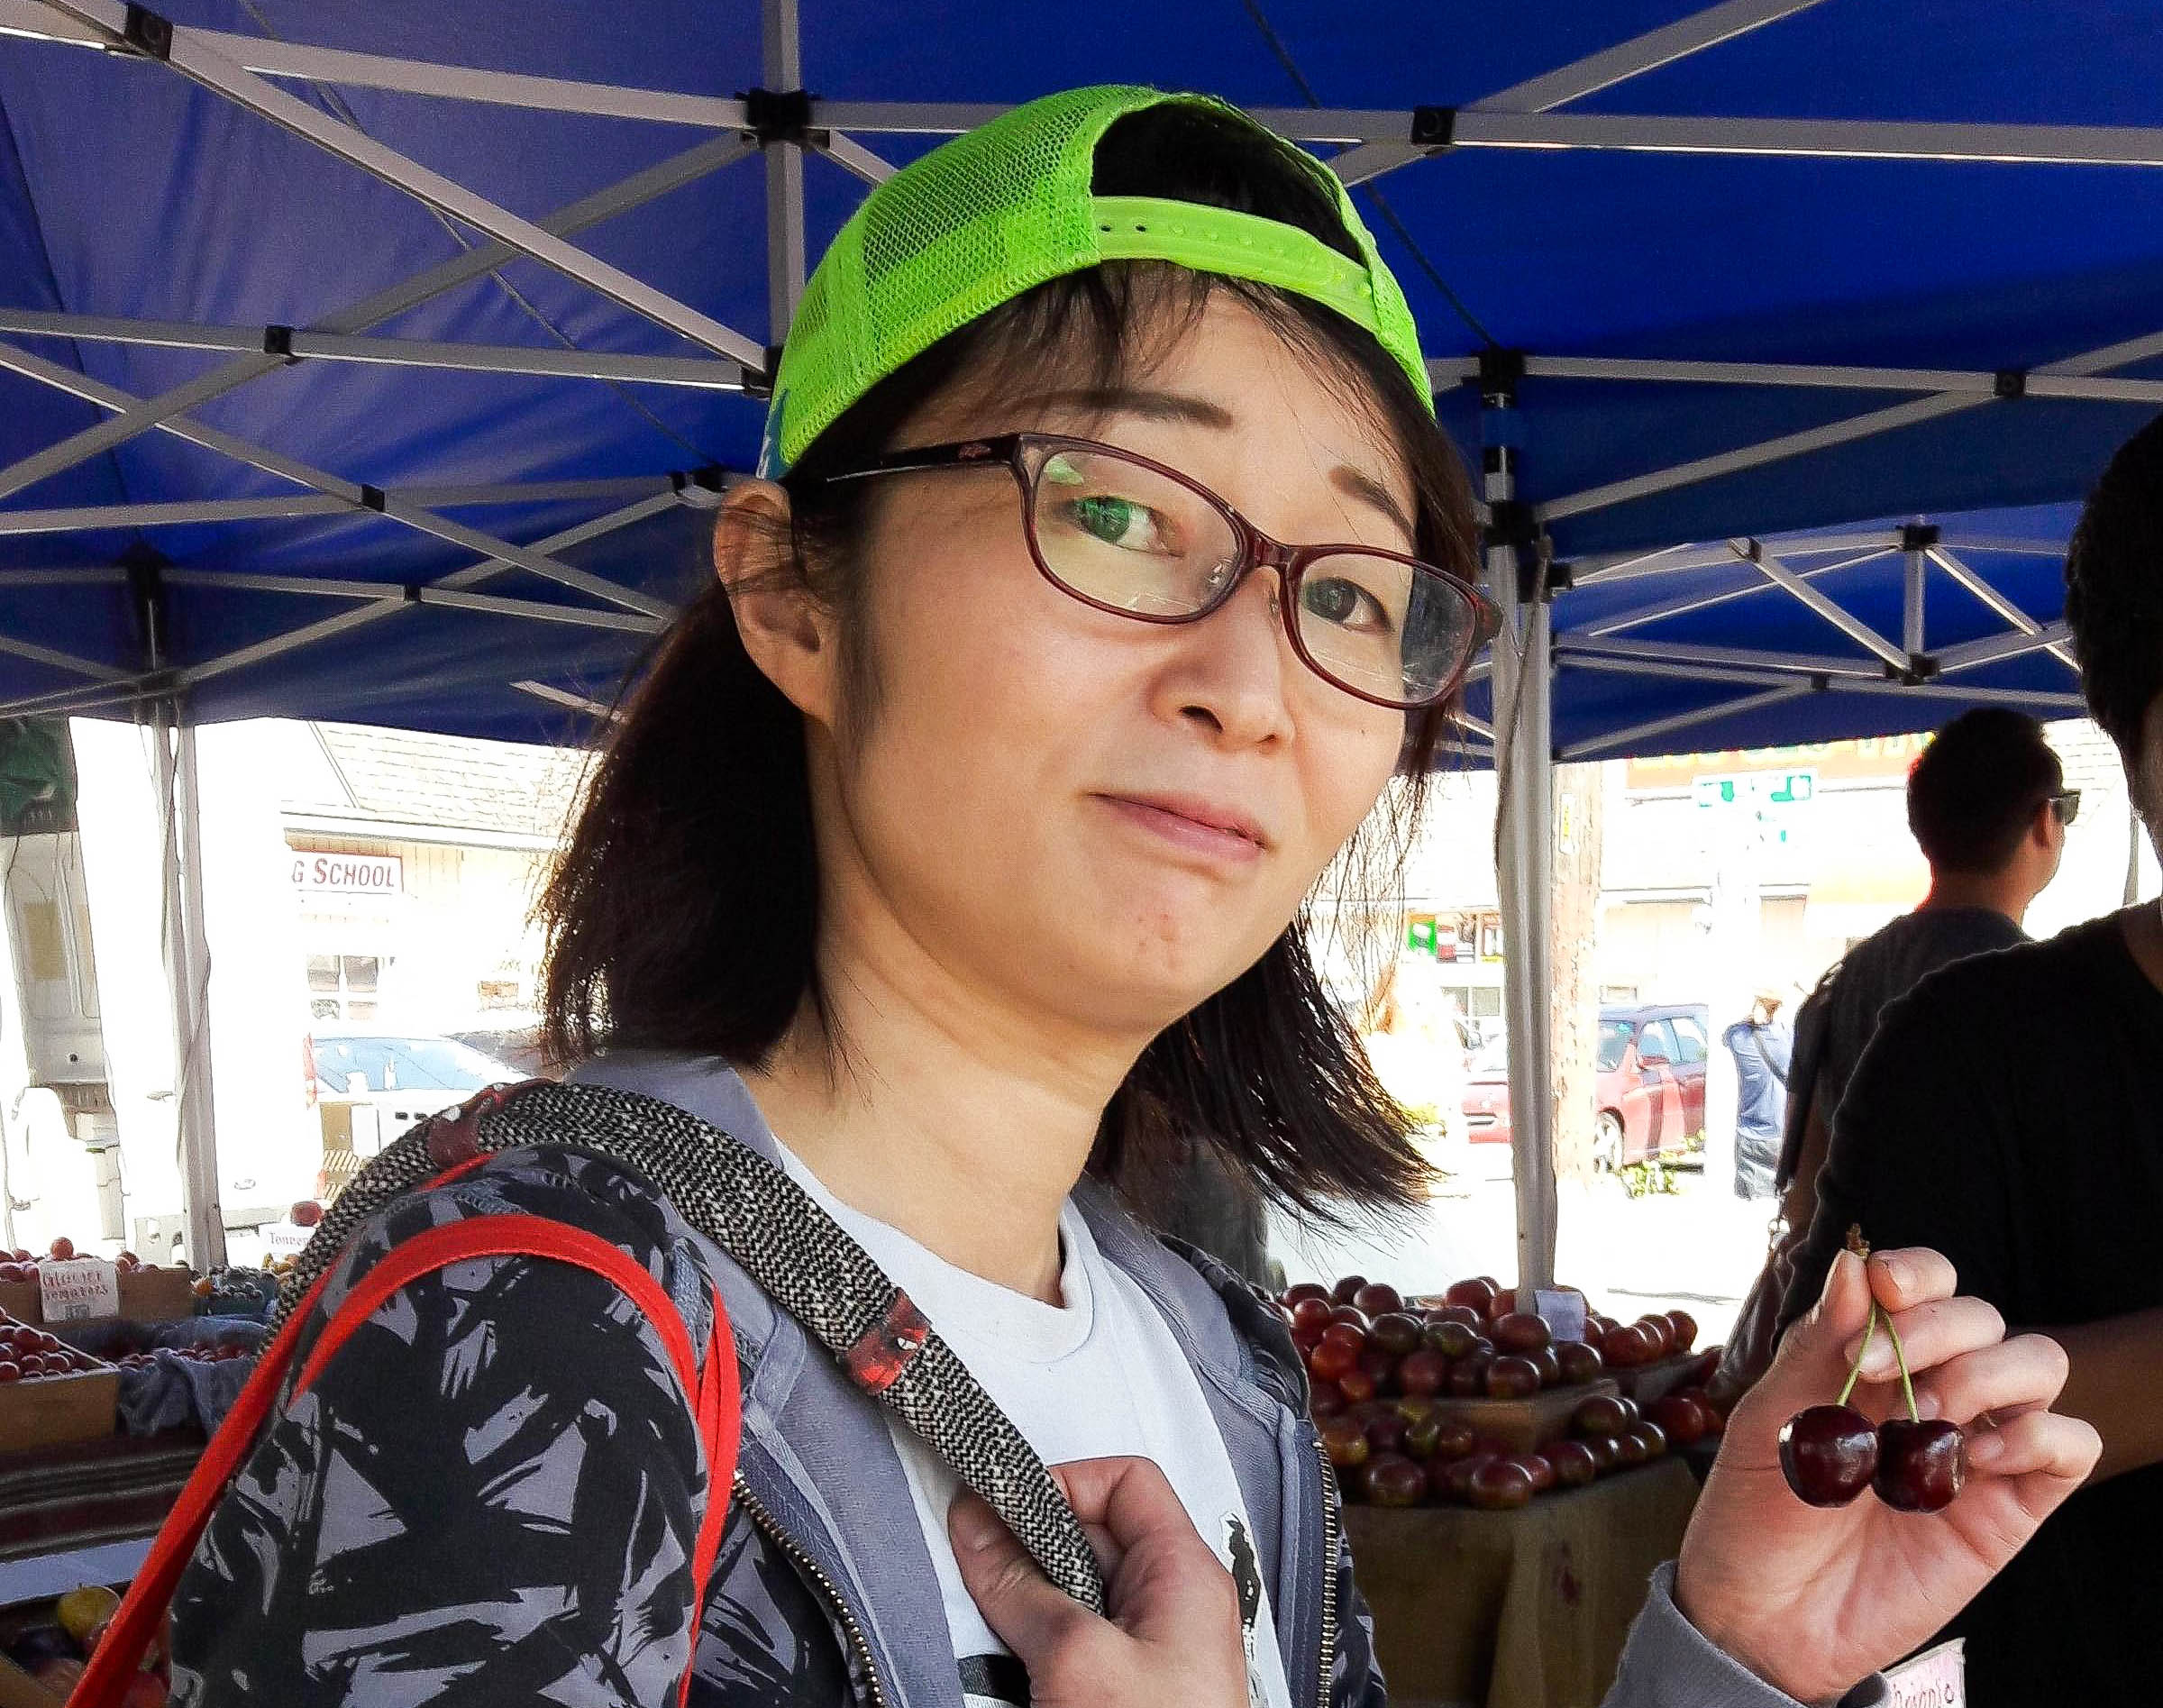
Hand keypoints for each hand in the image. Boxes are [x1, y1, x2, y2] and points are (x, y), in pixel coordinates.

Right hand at [949, 1456, 1245, 1707]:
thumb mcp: (1076, 1660)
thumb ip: (1020, 1588)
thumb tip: (975, 1525)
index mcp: (1185, 1573)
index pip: (1123, 1482)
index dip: (1060, 1483)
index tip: (1000, 1510)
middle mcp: (1173, 1605)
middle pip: (1090, 1539)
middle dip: (1029, 1553)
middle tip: (977, 1572)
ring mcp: (1151, 1656)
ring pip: (1071, 1599)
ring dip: (1024, 1612)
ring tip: (993, 1639)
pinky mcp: (1123, 1697)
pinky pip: (1070, 1651)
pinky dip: (1033, 1656)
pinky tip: (1007, 1679)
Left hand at [1676, 1246, 2099, 1702]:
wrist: (1763, 1615)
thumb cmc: (1755, 1510)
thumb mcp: (1770, 1417)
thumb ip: (1819, 1343)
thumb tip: (1855, 1264)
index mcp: (1875, 1358)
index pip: (1928, 1284)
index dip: (1916, 1272)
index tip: (1883, 1290)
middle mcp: (1934, 1391)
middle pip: (1983, 1315)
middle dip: (1935, 1327)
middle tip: (1875, 1375)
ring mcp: (1977, 1447)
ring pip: (2039, 1363)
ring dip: (1987, 1371)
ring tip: (1927, 1414)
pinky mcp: (2009, 1508)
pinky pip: (2070, 1446)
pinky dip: (2036, 1434)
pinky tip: (1973, 1454)